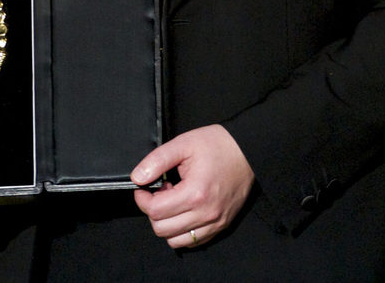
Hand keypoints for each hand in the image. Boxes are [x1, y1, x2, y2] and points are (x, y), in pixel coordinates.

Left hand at [131, 124, 254, 248]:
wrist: (247, 150)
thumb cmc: (217, 144)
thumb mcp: (183, 144)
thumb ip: (157, 160)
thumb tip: (137, 177)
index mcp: (195, 193)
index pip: (155, 211)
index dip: (142, 198)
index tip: (143, 187)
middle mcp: (206, 214)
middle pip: (162, 229)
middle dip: (153, 210)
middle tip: (161, 190)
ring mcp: (215, 223)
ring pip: (176, 240)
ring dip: (167, 223)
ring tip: (174, 200)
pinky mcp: (221, 226)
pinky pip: (193, 240)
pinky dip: (182, 230)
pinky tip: (185, 208)